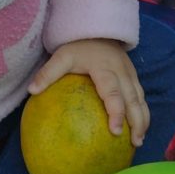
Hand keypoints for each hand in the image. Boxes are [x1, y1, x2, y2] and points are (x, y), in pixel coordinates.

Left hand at [28, 38, 149, 147]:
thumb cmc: (78, 47)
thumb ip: (48, 73)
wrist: (97, 30)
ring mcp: (130, 74)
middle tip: (134, 143)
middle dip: (136, 121)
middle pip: (133, 99)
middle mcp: (121, 72)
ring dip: (142, 120)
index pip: (112, 93)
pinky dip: (142, 113)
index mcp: (104, 68)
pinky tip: (139, 128)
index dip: (116, 112)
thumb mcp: (62, 56)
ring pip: (140, 99)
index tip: (115, 131)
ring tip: (139, 141)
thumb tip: (32, 91)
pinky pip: (141, 97)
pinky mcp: (134, 77)